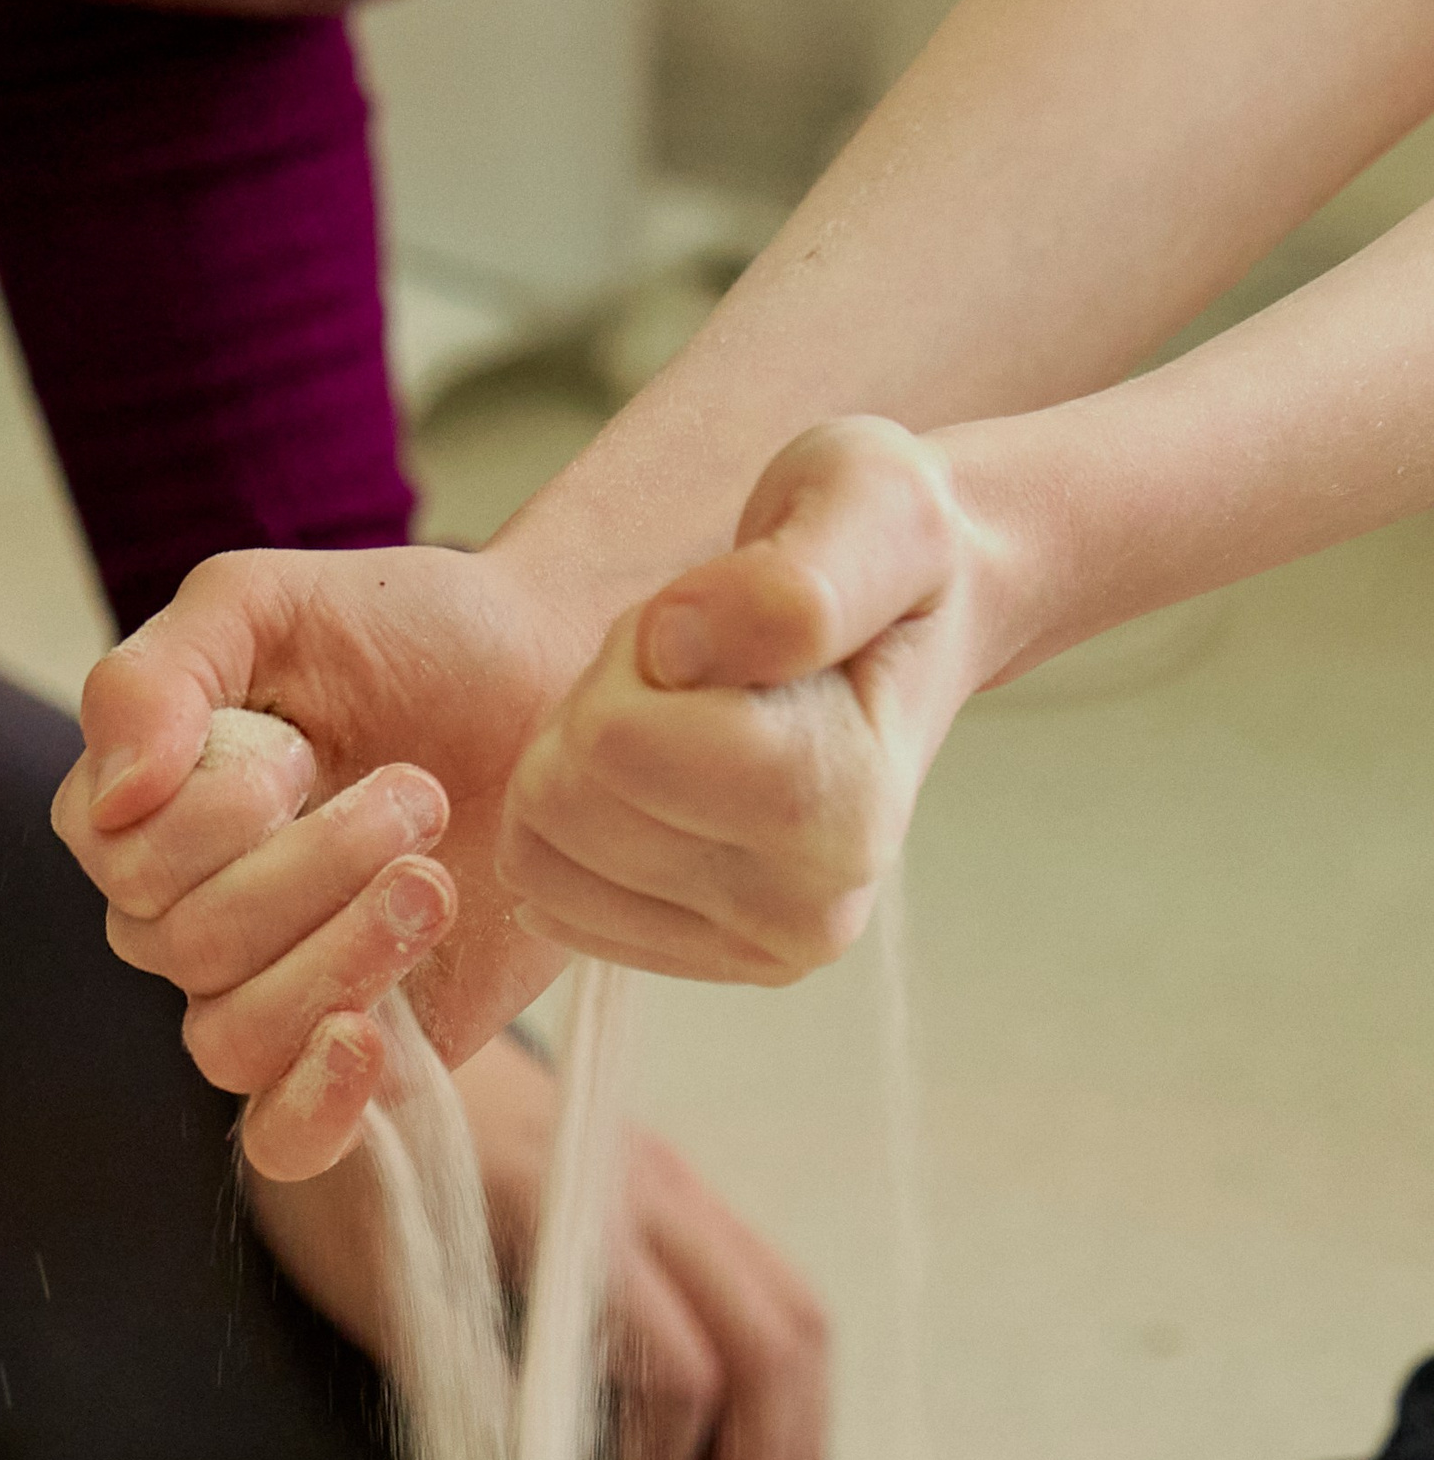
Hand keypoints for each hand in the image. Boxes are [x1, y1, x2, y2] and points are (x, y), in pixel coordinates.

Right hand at [52, 547, 585, 1176]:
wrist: (564, 684)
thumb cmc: (416, 637)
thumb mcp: (268, 603)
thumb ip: (157, 674)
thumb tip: (115, 798)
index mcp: (145, 819)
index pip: (120, 866)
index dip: (212, 819)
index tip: (307, 744)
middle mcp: (189, 919)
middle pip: (184, 948)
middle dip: (310, 865)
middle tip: (419, 793)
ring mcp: (274, 993)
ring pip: (231, 1037)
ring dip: (339, 954)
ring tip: (433, 879)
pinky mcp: (364, 1056)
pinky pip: (284, 1140)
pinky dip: (310, 1108)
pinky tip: (365, 1041)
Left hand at [244, 1036, 827, 1459]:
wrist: (350, 1017)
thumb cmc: (332, 1152)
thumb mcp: (356, 1264)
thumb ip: (447, 1367)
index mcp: (562, 1207)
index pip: (673, 1372)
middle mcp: (640, 1183)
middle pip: (768, 1348)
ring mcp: (670, 1177)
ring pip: (792, 1317)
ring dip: (789, 1446)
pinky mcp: (672, 1185)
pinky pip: (768, 1288)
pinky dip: (776, 1387)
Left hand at [499, 419, 1002, 982]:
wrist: (919, 620)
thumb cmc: (884, 551)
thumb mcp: (868, 500)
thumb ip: (790, 580)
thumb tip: (678, 653)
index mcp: (844, 810)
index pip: (612, 744)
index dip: (637, 653)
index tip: (724, 622)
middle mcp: (807, 913)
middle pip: (562, 803)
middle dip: (605, 704)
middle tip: (705, 665)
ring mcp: (753, 950)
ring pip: (539, 851)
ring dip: (589, 758)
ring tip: (693, 711)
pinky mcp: (698, 959)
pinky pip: (547, 889)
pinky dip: (582, 817)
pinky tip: (672, 775)